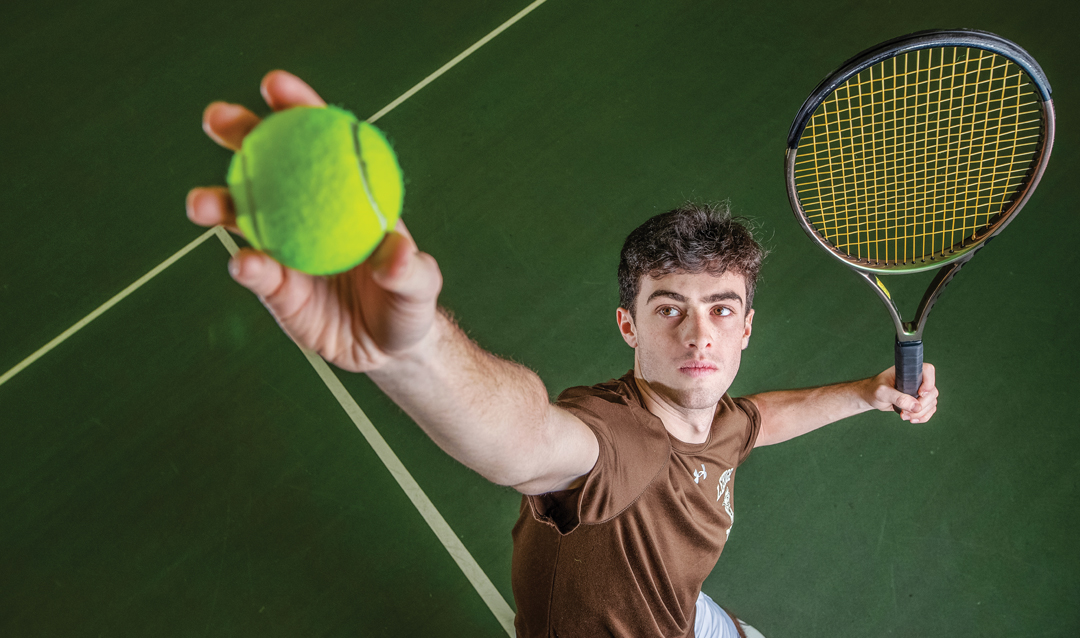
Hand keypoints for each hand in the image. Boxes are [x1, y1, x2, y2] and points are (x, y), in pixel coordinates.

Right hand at [186, 71, 441, 371]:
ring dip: (219, 203)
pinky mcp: (274, 289)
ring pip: (244, 215)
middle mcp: (306, 211)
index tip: (274, 86)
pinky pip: (256, 273)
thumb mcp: (421, 286)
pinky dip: (248, 266)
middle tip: (218, 119)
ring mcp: (284, 248)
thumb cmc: (410, 305)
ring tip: (202, 205)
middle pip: (267, 163)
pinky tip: (245, 263)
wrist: (389, 351)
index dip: (295, 108)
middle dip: (238, 133)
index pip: (319, 140)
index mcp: (343, 192)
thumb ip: (410, 270)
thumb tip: (396, 253)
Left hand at [865, 363, 938, 422]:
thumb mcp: (882, 392)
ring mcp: (919, 391)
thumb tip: (916, 406)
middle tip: (906, 412)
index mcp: (909, 371)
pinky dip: (923, 416)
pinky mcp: (918, 401)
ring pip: (931, 403)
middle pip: (932, 391)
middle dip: (921, 405)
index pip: (928, 370)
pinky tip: (912, 419)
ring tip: (904, 416)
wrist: (871, 397)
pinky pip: (929, 410)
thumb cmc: (874, 390)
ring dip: (920, 413)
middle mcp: (916, 380)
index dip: (929, 382)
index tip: (920, 394)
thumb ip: (898, 398)